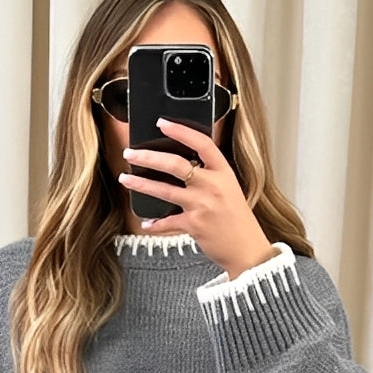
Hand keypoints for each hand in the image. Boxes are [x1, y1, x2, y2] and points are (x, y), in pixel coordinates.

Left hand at [119, 117, 277, 279]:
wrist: (247, 249)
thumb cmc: (238, 219)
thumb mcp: (229, 188)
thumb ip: (210, 175)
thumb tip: (184, 165)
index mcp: (223, 172)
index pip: (201, 143)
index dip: (181, 131)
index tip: (163, 123)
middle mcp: (212, 186)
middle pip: (176, 164)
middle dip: (149, 157)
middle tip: (131, 153)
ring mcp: (202, 205)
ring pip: (165, 190)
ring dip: (141, 184)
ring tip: (125, 178)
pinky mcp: (194, 225)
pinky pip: (167, 222)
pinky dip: (155, 223)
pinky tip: (146, 222)